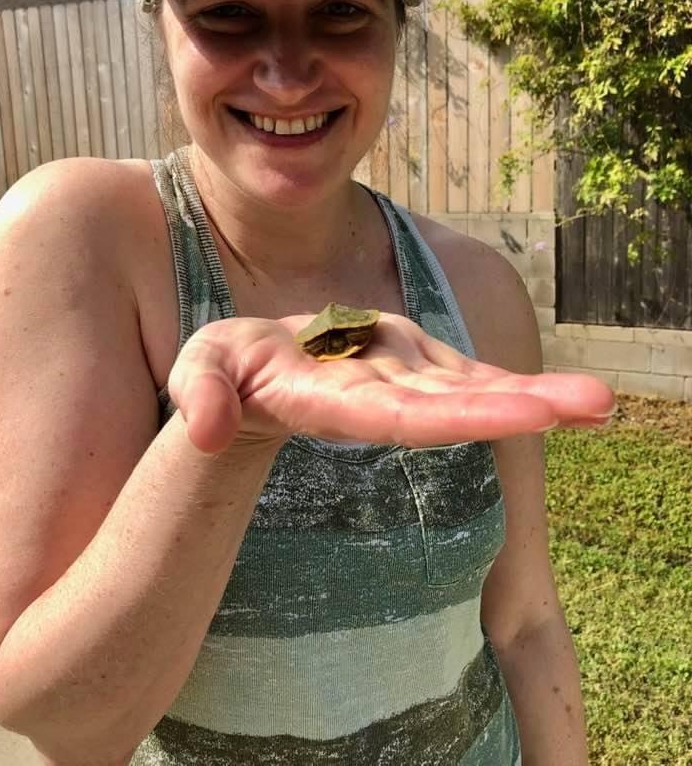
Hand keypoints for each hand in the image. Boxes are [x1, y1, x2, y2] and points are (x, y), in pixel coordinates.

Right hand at [167, 313, 615, 453]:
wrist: (250, 384)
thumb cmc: (220, 378)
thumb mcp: (200, 373)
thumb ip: (202, 397)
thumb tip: (205, 429)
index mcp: (334, 403)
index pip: (403, 414)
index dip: (462, 414)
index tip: (525, 416)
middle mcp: (378, 402)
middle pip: (455, 408)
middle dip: (523, 407)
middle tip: (596, 404)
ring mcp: (396, 386)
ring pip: (471, 394)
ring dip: (534, 398)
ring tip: (598, 401)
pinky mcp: (405, 369)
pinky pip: (462, 378)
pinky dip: (509, 384)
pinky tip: (559, 395)